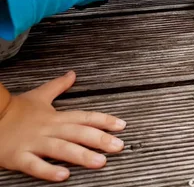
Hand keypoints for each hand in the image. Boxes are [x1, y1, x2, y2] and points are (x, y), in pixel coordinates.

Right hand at [0, 71, 125, 181]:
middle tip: (119, 146)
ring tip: (100, 162)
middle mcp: (48, 129)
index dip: (104, 120)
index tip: (122, 125)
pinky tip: (64, 176)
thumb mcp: (39, 95)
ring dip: (81, 155)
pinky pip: (34, 165)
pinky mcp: (18, 156)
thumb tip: (72, 74)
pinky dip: (49, 171)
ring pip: (61, 149)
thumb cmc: (15, 111)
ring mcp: (33, 142)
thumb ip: (58, 86)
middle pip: (77, 132)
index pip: (85, 117)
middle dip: (99, 139)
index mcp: (55, 116)